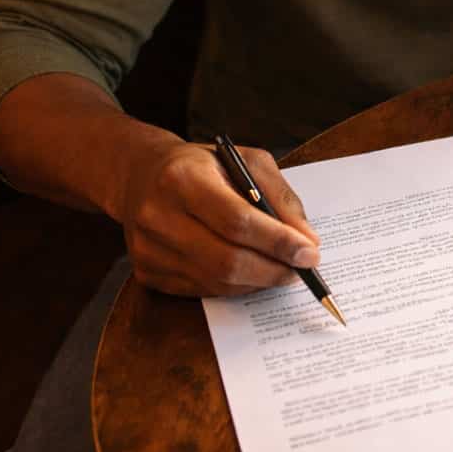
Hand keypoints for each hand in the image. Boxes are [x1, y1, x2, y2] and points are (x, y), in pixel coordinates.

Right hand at [112, 138, 320, 296]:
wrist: (142, 175)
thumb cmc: (203, 165)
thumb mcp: (246, 161)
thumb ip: (279, 197)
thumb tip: (307, 240)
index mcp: (182, 179)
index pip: (237, 221)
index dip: (278, 242)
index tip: (310, 253)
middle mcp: (157, 216)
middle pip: (226, 260)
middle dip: (273, 269)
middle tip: (302, 269)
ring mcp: (148, 249)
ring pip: (217, 281)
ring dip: (258, 281)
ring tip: (282, 269)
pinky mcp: (147, 273)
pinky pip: (202, 290)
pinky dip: (236, 286)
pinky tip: (252, 273)